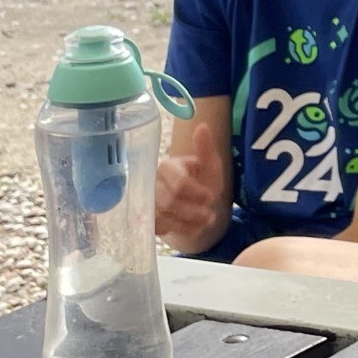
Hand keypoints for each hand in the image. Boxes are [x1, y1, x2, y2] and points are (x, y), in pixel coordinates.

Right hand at [155, 136, 227, 251]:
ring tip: (206, 220)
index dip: (196, 192)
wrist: (193, 202)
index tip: (212, 196)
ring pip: (164, 218)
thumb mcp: (209, 166)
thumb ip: (206, 149)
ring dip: (189, 222)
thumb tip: (203, 126)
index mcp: (166, 167)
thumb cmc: (201, 180)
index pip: (178, 183)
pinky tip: (194, 228)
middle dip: (193, 211)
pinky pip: (161, 230)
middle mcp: (151, 184)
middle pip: (169, 202)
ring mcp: (146, 203)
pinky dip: (181, 231)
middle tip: (210, 215)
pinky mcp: (146, 221)